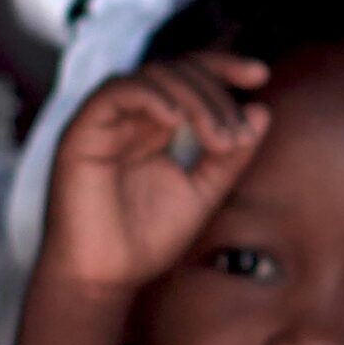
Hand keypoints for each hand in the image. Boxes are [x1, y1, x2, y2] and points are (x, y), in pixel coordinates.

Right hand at [39, 54, 268, 299]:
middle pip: (178, 71)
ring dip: (193, 98)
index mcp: (158, 127)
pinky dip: (151, 97)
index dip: (224, 67)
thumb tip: (261, 111)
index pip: (191, 77)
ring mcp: (106, 122)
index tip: (259, 75)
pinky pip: (115, 93)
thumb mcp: (205, 193)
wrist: (105, 277)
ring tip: (217, 138)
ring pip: (151, 76)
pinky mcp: (82, 132)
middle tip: (237, 136)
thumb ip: (231, 156)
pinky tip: (176, 119)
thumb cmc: (148, 238)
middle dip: (216, 94)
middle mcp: (132, 118)